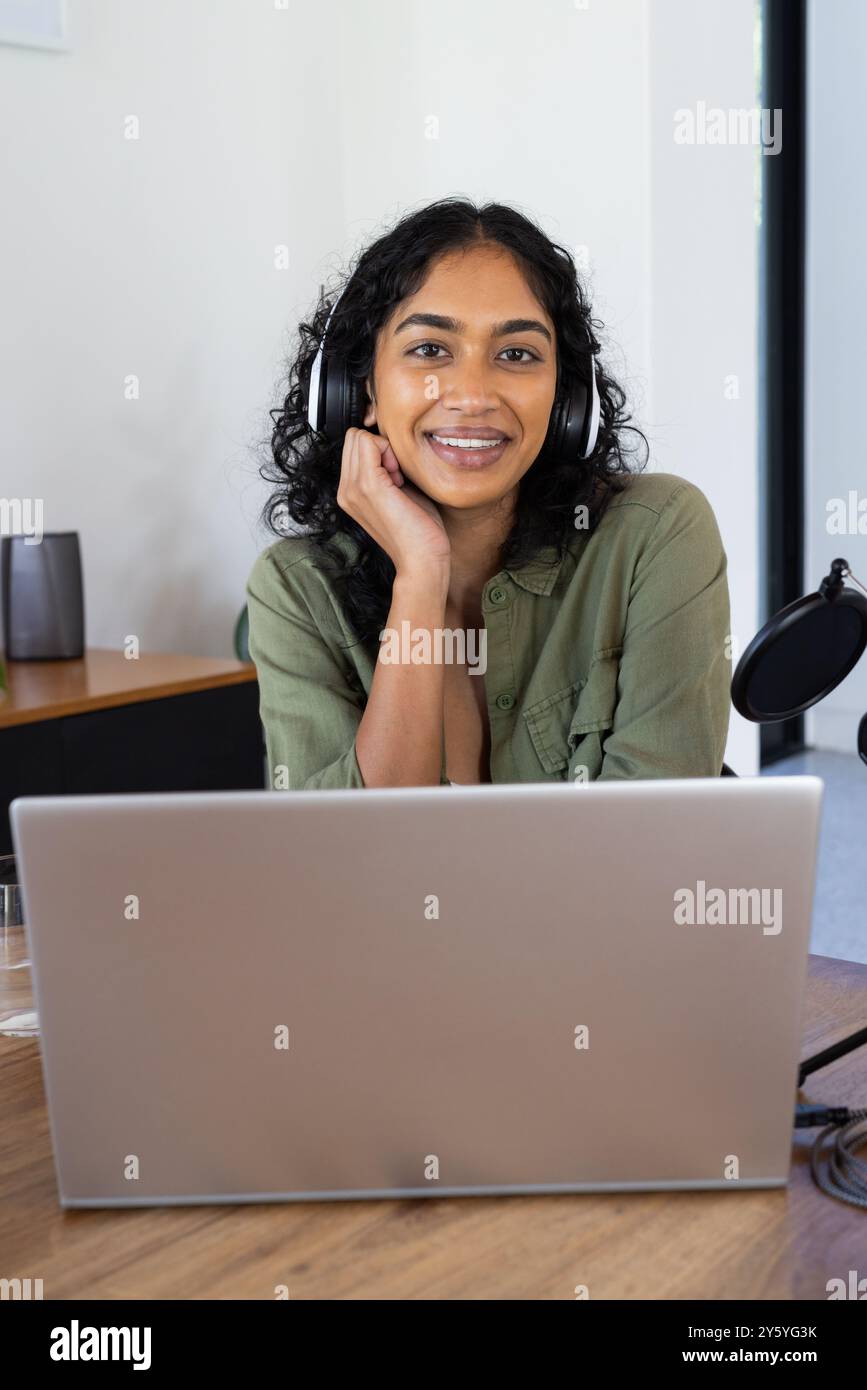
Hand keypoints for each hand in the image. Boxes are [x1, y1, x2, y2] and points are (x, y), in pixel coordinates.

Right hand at [336, 427, 450, 572]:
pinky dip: (389, 452)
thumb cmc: (418, 531)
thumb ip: (387, 471)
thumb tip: (390, 446)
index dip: (377, 451)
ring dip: (384, 450)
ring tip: (398, 479)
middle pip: (353, 437)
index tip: (396, 476)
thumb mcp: (396, 494)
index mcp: (349, 493)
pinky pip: (369, 442)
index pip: (352, 446)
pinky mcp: (367, 486)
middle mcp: (345, 490)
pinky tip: (400, 479)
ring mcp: (352, 488)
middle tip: (397, 476)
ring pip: (359, 436)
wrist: (421, 559)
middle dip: (379, 447)